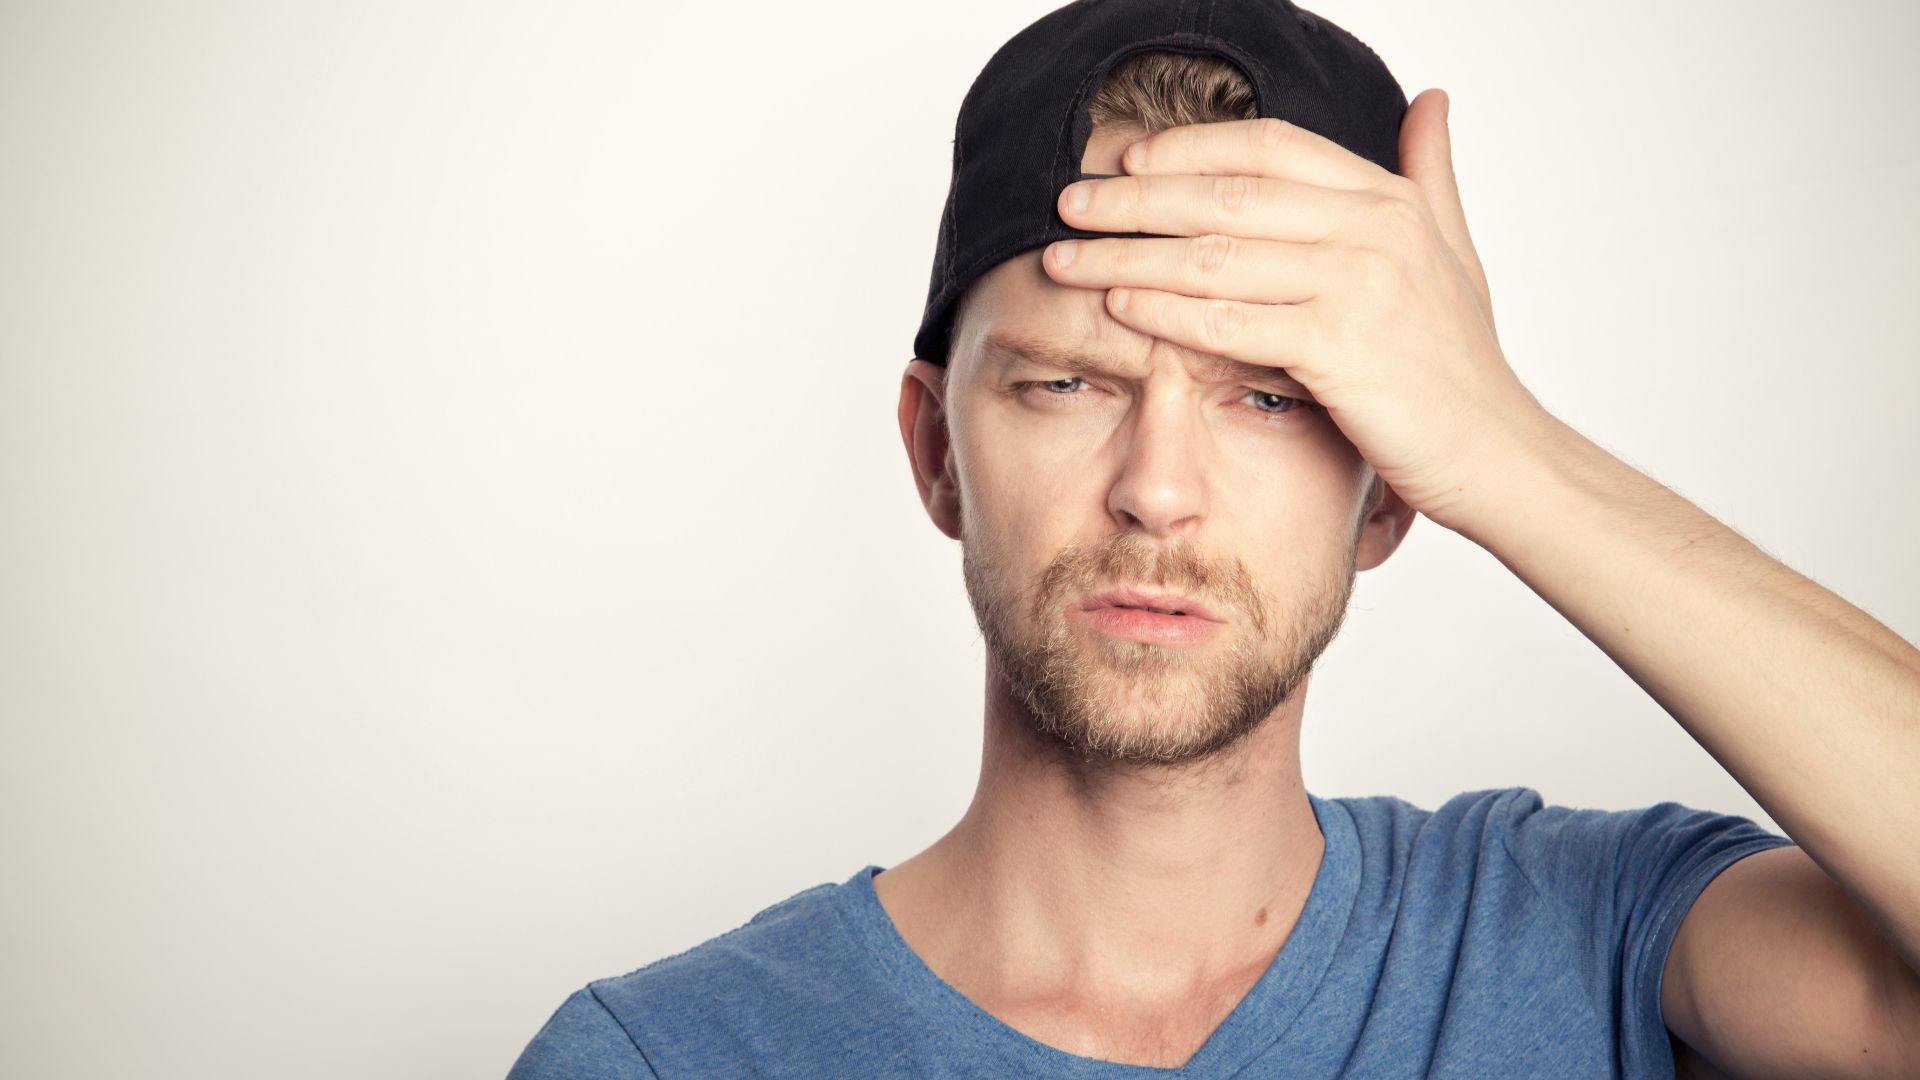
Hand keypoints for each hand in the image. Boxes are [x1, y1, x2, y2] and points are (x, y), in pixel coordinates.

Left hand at [1042, 90, 1554, 534]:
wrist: (1499, 453)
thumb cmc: (1461, 364)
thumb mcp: (1454, 252)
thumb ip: (1430, 175)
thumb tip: (1430, 99)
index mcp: (1389, 198)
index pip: (1268, 147)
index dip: (1189, 148)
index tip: (1126, 160)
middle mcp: (1374, 229)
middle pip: (1225, 194)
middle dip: (1134, 198)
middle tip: (1068, 202)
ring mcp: (1358, 286)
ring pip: (1213, 256)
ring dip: (1127, 254)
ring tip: (1065, 258)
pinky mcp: (1340, 349)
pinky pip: (1229, 321)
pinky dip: (1164, 311)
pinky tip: (1116, 307)